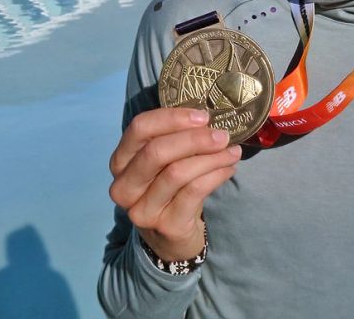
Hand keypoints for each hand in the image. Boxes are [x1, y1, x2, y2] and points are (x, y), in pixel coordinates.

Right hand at [108, 107, 240, 259]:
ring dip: (211, 158)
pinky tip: (229, 169)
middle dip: (194, 139)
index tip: (202, 116)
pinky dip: (216, 175)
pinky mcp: (166, 225)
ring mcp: (142, 210)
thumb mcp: (163, 164)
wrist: (171, 239)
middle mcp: (124, 187)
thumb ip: (174, 140)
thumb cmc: (168, 190)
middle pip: (156, 151)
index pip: (139, 128)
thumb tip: (207, 119)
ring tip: (233, 151)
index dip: (171, 118)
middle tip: (222, 135)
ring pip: (178, 172)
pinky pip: (194, 192)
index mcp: (121, 162)